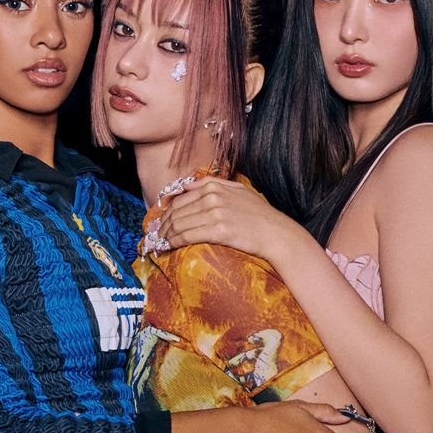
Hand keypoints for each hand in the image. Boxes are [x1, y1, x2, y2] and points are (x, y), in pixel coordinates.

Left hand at [159, 177, 304, 262]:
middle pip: (175, 212)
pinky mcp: (219, 231)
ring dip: (165, 236)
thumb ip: (212, 184)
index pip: (179, 199)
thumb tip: (186, 186)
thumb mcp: (237, 190)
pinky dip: (174, 242)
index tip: (160, 223)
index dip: (165, 213)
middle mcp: (212, 197)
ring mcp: (215, 213)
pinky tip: (168, 247)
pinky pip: (187, 236)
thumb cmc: (259, 214)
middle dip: (162, 226)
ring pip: (178, 224)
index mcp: (213, 186)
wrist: (276, 233)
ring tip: (159, 244)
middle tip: (155, 237)